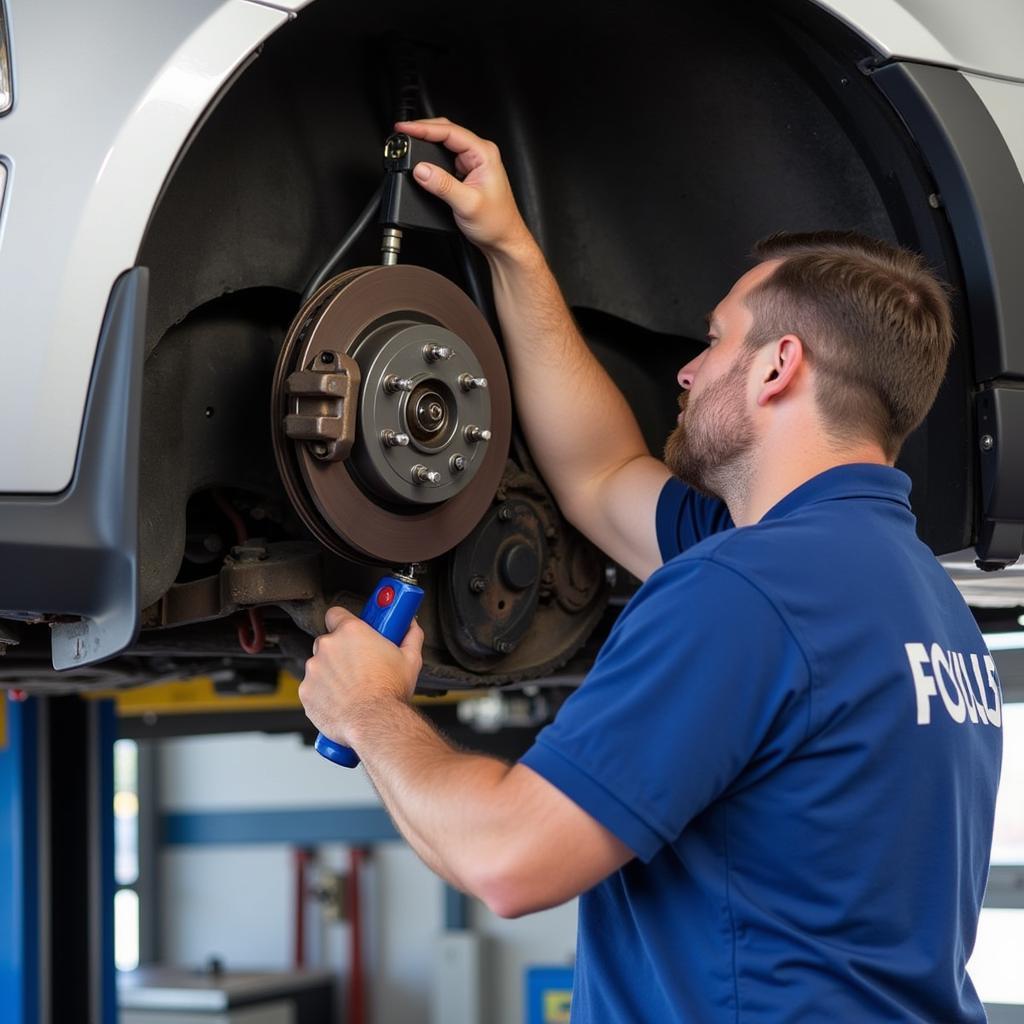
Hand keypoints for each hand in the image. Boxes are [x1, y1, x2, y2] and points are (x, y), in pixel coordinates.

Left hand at [298, 606, 423, 749]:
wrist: (375, 723)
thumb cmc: (390, 692)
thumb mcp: (410, 659)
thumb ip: (411, 636)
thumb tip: (411, 625)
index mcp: (351, 632)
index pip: (335, 613)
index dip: (342, 621)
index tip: (349, 630)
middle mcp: (328, 646)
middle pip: (328, 642)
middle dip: (339, 652)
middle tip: (356, 665)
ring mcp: (314, 669)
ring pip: (319, 666)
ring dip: (330, 673)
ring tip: (351, 688)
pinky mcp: (306, 691)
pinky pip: (312, 688)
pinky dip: (322, 693)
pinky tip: (340, 701)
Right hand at [395, 117, 534, 256]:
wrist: (503, 240)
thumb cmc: (496, 223)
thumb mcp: (467, 204)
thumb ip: (443, 185)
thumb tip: (421, 170)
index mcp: (484, 154)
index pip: (450, 131)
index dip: (425, 128)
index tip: (405, 128)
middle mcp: (480, 154)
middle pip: (446, 131)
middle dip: (423, 130)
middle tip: (402, 132)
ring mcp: (473, 163)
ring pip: (444, 144)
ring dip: (426, 143)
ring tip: (408, 142)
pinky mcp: (466, 173)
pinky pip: (445, 158)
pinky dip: (431, 158)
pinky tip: (421, 160)